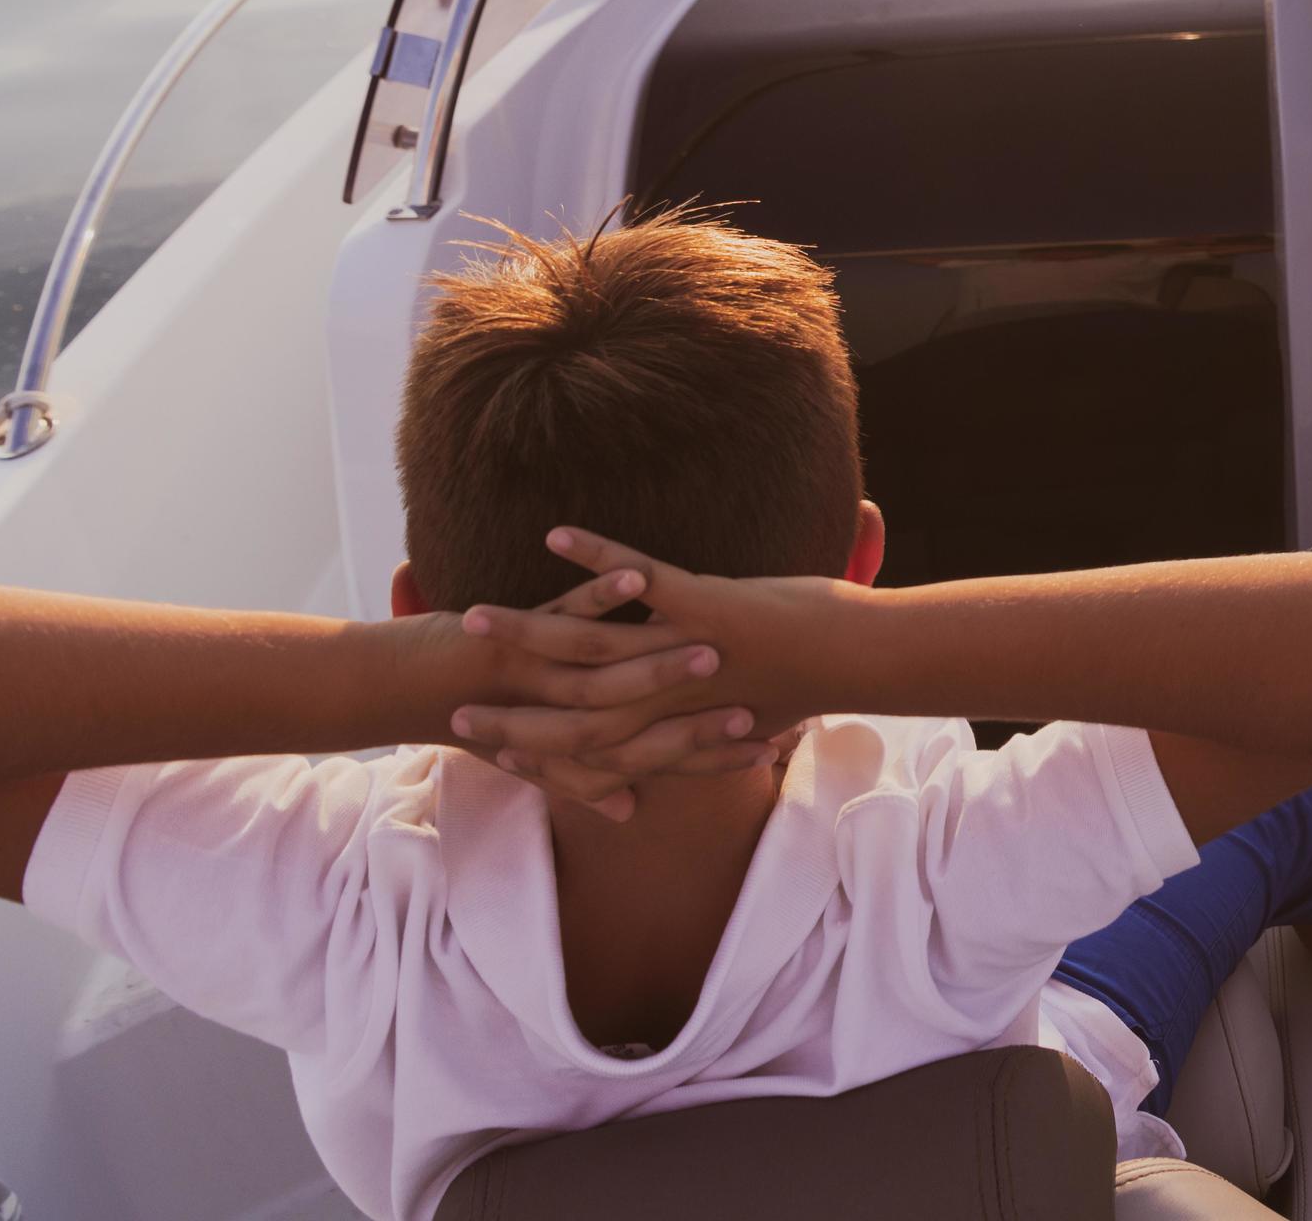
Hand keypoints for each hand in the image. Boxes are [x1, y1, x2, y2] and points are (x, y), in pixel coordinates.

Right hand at [448, 531, 859, 801]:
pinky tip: (555, 535)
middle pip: (570, 709)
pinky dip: (599, 558)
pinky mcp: (707, 604)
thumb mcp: (742, 721)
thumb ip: (696, 744)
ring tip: (471, 618)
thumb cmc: (807, 683)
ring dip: (528, 629)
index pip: (587, 751)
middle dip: (507, 708)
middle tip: (448, 702)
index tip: (479, 749)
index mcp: (674, 727)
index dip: (530, 752)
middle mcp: (669, 699)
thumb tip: (677, 774)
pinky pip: (642, 578)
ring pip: (591, 645)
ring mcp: (684, 650)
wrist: (863, 656)